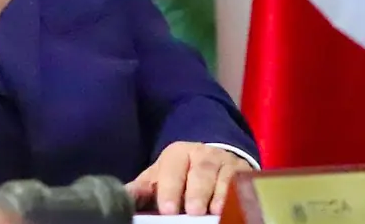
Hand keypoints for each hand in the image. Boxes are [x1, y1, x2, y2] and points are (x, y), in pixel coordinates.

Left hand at [126, 142, 253, 215]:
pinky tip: (233, 208)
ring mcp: (226, 162)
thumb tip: (121, 197)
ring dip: (219, 195)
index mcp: (178, 153)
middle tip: (192, 211)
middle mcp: (204, 154)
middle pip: (201, 171)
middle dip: (197, 191)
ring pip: (224, 176)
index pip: (174, 168)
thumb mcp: (159, 177)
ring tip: (214, 212)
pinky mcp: (244, 173)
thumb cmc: (180, 174)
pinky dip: (238, 195)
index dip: (170, 188)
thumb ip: (142, 188)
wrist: (211, 159)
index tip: (167, 209)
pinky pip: (243, 183)